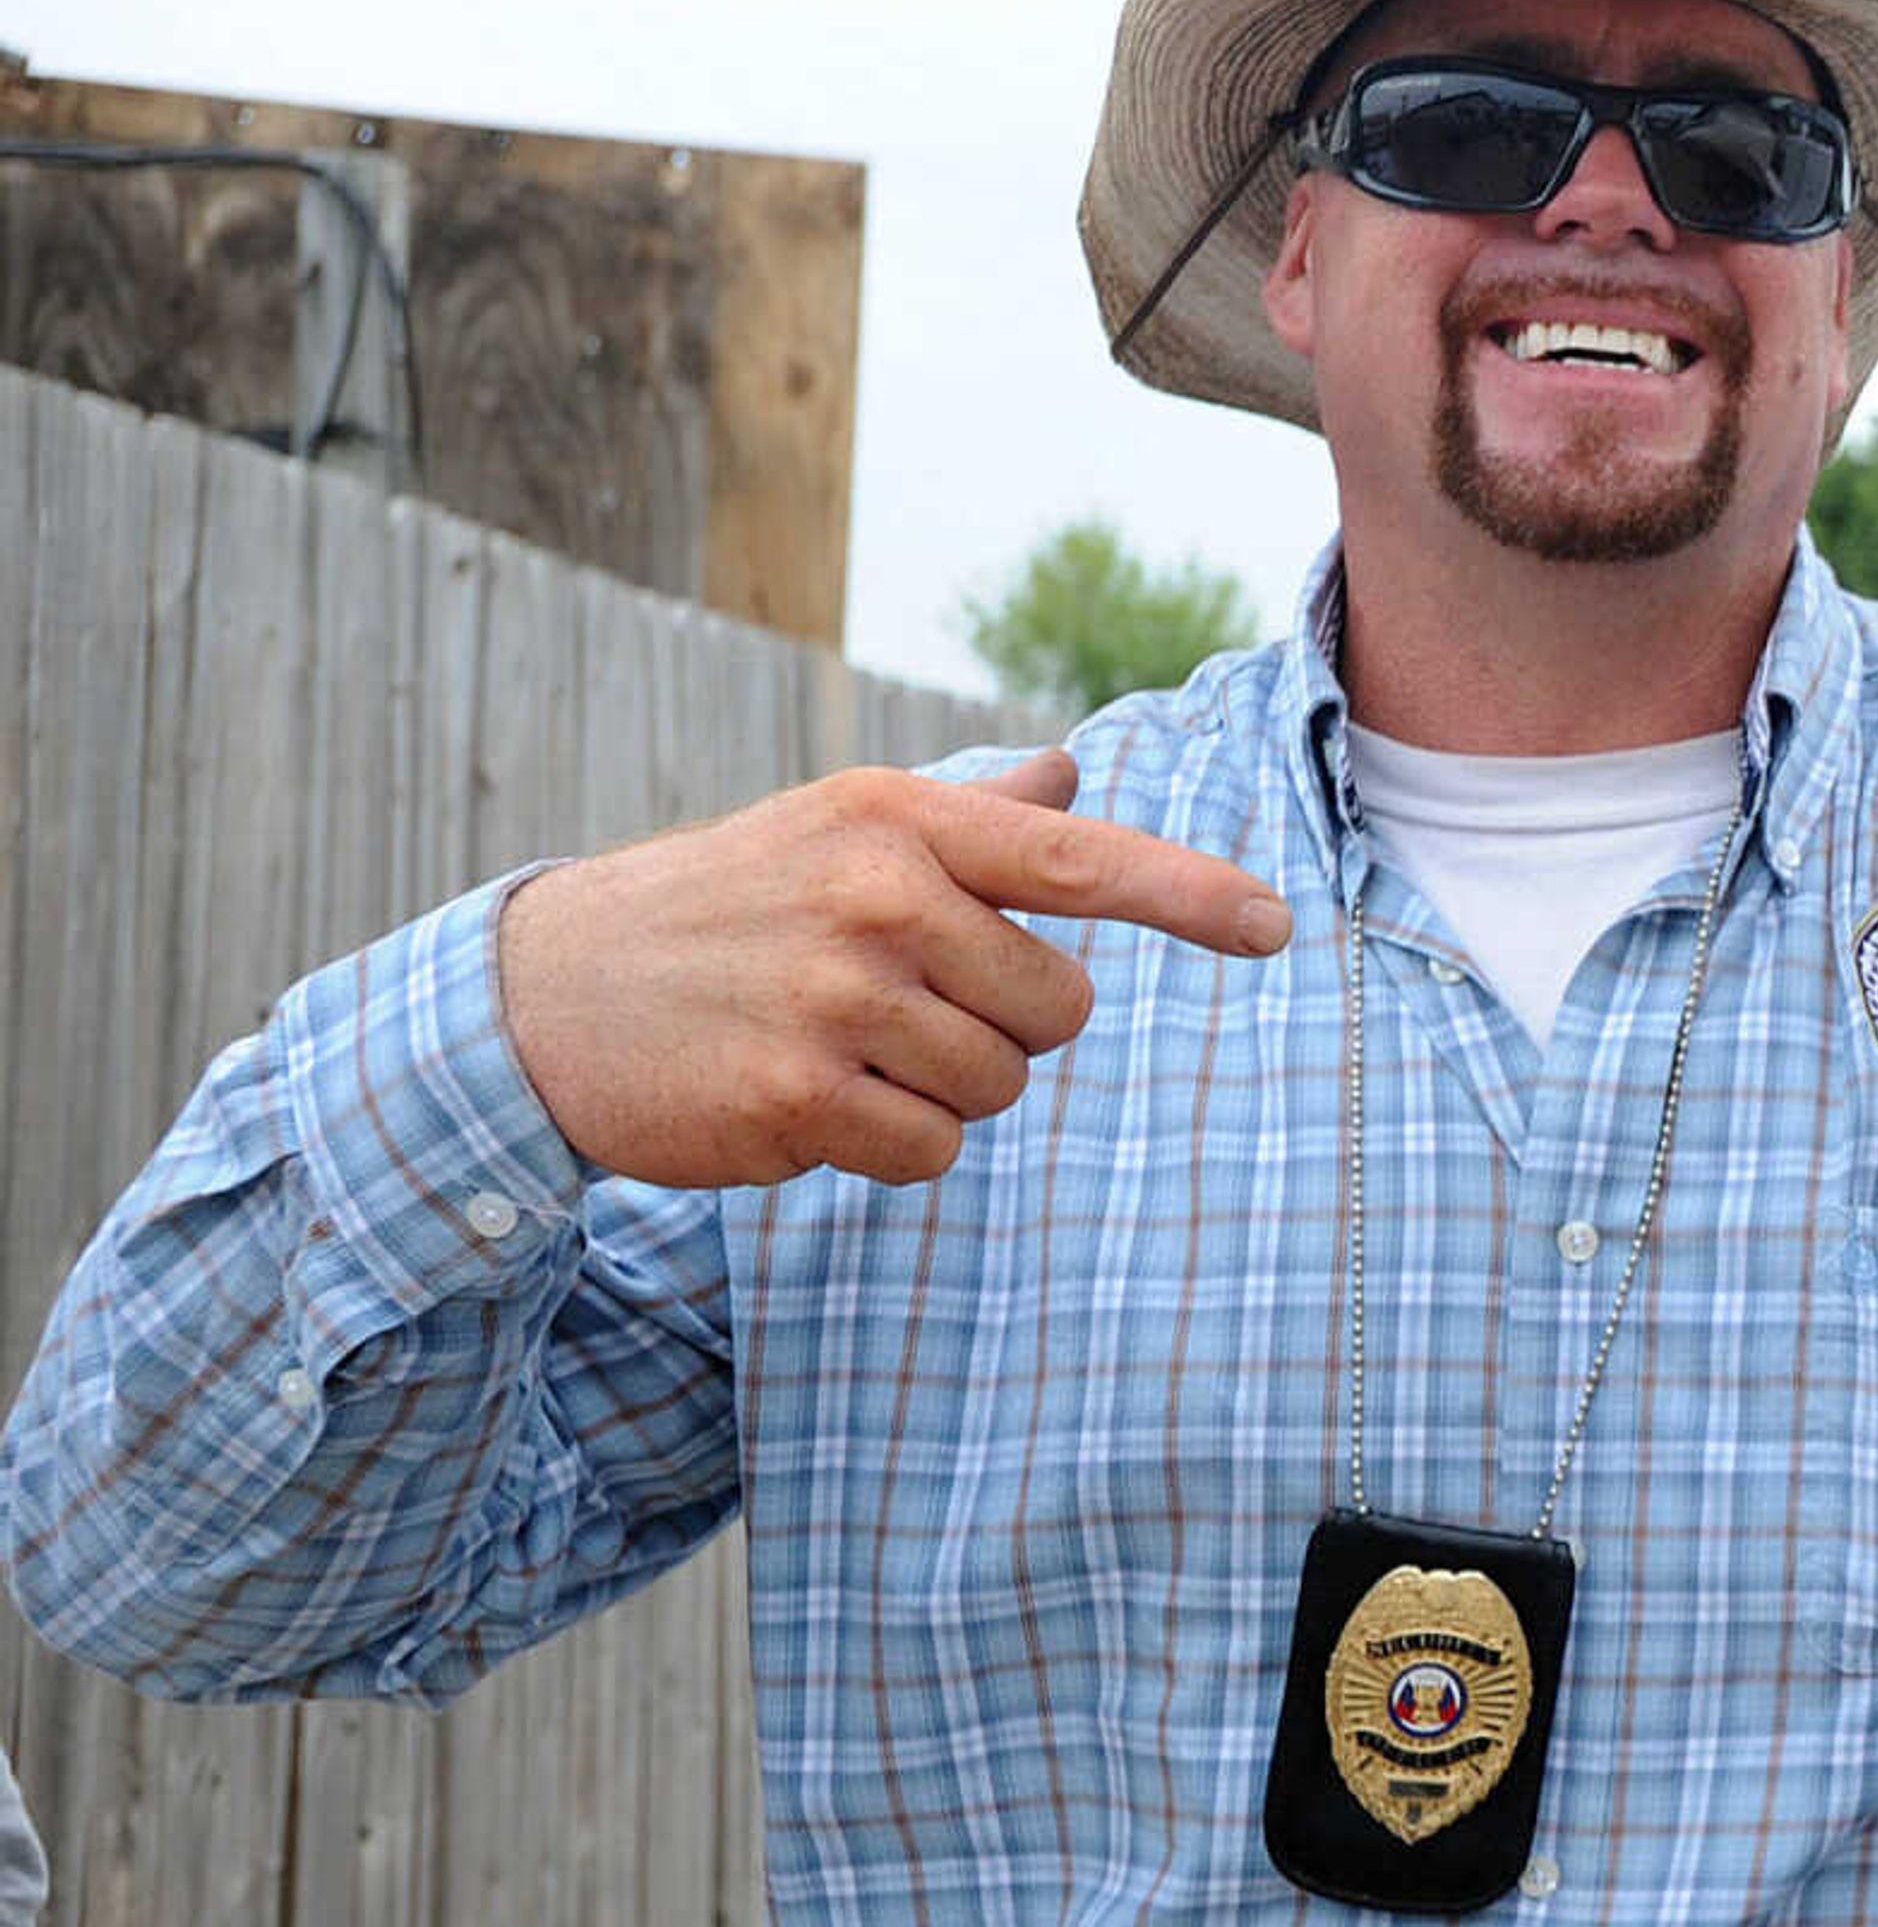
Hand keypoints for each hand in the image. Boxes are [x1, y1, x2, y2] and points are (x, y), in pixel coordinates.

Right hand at [499, 751, 1290, 1189]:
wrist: (553, 993)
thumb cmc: (728, 905)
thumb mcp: (839, 828)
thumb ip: (970, 817)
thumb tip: (1069, 774)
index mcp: (901, 819)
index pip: (1080, 859)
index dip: (1191, 897)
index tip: (1275, 926)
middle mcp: (878, 898)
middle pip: (1059, 1010)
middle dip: (1003, 1026)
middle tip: (898, 1003)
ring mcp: (836, 1001)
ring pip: (1000, 1087)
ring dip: (942, 1089)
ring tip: (840, 1044)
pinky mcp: (796, 1100)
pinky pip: (931, 1152)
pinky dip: (889, 1144)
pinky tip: (812, 1099)